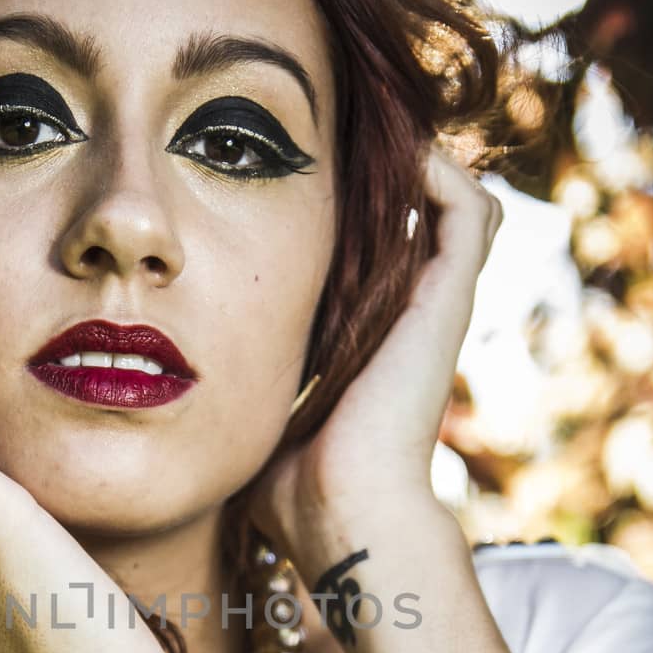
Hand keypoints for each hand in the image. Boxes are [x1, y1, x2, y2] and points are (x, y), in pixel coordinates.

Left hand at [245, 142, 501, 576]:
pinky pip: (470, 213)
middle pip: (434, 224)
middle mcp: (412, 322)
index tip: (312, 178)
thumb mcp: (259, 427)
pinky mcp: (447, 304)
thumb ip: (241, 403)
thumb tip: (183, 407)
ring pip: (466, 209)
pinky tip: (403, 154)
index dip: (363, 216)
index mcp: (373, 346)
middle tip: (344, 141)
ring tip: (382, 135)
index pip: (389, 261)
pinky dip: (443, 172)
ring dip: (431, 165)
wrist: (341, 517)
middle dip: (397, 175)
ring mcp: (436, 312)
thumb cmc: (294, 496)